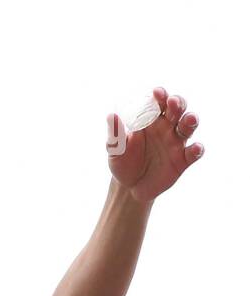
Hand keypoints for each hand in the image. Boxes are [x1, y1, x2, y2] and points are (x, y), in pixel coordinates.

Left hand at [106, 87, 202, 203]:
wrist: (129, 188)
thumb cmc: (123, 163)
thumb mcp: (116, 149)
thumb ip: (116, 134)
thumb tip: (111, 116)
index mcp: (151, 120)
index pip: (159, 103)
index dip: (161, 96)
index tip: (157, 93)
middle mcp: (167, 127)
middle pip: (177, 110)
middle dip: (177, 103)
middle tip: (173, 102)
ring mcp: (176, 143)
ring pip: (188, 127)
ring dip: (190, 121)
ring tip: (189, 119)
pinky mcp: (182, 160)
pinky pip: (193, 153)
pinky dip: (197, 149)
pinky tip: (196, 148)